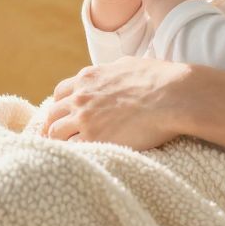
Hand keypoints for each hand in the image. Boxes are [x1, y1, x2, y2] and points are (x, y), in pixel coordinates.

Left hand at [40, 55, 190, 149]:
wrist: (172, 96)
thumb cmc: (158, 79)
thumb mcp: (128, 65)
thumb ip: (112, 71)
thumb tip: (114, 73)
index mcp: (88, 78)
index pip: (60, 93)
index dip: (61, 106)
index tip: (64, 116)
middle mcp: (81, 97)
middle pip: (53, 114)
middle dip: (52, 125)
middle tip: (55, 138)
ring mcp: (85, 119)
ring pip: (55, 133)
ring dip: (58, 142)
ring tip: (62, 153)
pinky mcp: (95, 139)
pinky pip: (72, 149)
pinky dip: (72, 154)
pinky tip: (77, 160)